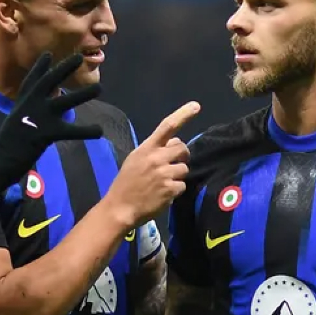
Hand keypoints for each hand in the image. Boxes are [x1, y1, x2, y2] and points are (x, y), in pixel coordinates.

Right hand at [0, 52, 102, 197]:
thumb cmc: (6, 147)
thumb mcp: (15, 124)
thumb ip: (27, 116)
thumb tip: (36, 117)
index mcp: (21, 104)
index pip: (32, 81)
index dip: (40, 67)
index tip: (48, 55)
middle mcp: (30, 106)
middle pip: (49, 82)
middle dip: (64, 68)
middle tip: (79, 57)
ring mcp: (39, 118)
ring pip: (65, 102)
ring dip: (82, 95)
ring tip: (99, 88)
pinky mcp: (46, 133)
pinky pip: (71, 131)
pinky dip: (86, 131)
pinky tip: (99, 130)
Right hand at [104, 101, 200, 227]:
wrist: (120, 208)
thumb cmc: (126, 183)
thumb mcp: (135, 160)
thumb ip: (153, 150)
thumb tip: (174, 142)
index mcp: (146, 149)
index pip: (167, 126)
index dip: (183, 115)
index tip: (195, 106)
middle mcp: (157, 158)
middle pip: (182, 148)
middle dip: (182, 156)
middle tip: (173, 164)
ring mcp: (164, 174)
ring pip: (184, 169)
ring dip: (177, 176)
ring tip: (162, 183)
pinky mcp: (170, 189)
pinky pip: (182, 186)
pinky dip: (175, 190)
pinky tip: (162, 194)